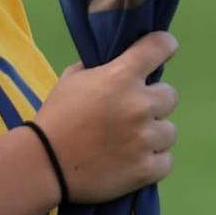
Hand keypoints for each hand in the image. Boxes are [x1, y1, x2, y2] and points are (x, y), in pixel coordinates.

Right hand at [31, 32, 178, 203]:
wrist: (45, 163)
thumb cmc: (56, 117)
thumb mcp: (72, 80)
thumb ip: (99, 69)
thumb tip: (118, 65)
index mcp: (120, 77)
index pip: (158, 47)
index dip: (163, 45)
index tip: (163, 49)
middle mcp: (139, 105)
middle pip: (169, 95)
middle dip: (152, 101)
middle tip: (131, 112)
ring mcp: (146, 139)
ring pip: (169, 131)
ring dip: (153, 133)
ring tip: (130, 141)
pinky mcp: (148, 168)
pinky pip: (166, 160)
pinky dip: (152, 160)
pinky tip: (133, 160)